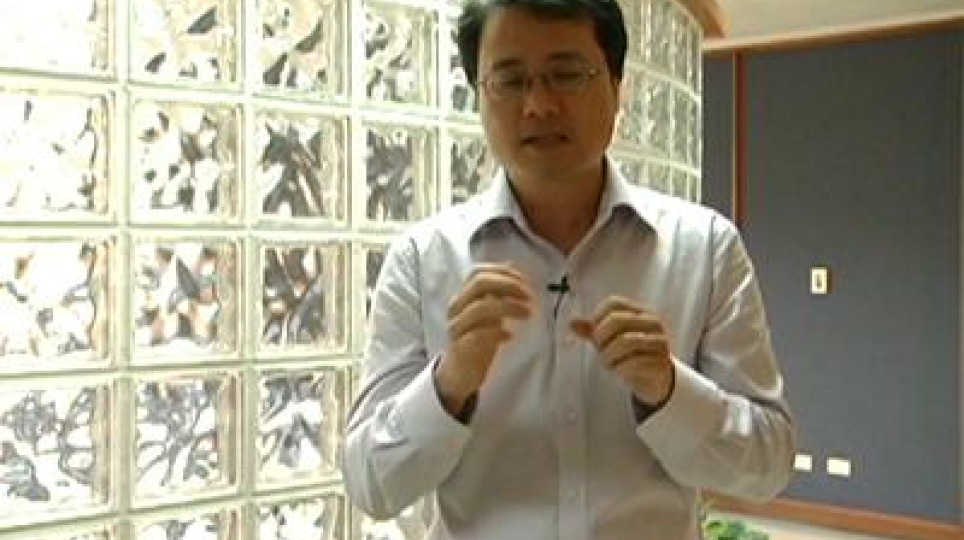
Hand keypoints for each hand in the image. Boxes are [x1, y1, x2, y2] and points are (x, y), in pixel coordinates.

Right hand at [435, 264, 533, 415]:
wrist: (459, 372)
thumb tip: (510, 267)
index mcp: (463, 296)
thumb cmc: (476, 338)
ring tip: (527, 314)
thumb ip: (496, 291)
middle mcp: (457, 308)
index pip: (477, 272)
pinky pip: (477, 336)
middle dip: (508, 285)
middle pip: (479, 284)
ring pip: (478, 308)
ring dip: (508, 307)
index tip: (525, 281)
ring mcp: (457, 327)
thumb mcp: (487, 311)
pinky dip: (497, 333)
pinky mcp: (460, 348)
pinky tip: (510, 336)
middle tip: (529, 296)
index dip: (502, 272)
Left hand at [570, 297, 674, 405]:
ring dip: (609, 355)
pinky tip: (620, 370)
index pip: (614, 303)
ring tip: (609, 362)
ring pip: (626, 341)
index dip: (597, 317)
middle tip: (600, 349)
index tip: (595, 333)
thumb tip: (572, 323)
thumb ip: (592, 330)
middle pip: (617, 320)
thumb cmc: (630, 354)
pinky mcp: (661, 361)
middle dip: (601, 337)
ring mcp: (659, 341)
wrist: (655, 378)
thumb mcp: (609, 340)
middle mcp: (652, 322)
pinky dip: (620, 368)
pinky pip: (634, 362)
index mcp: (639, 311)